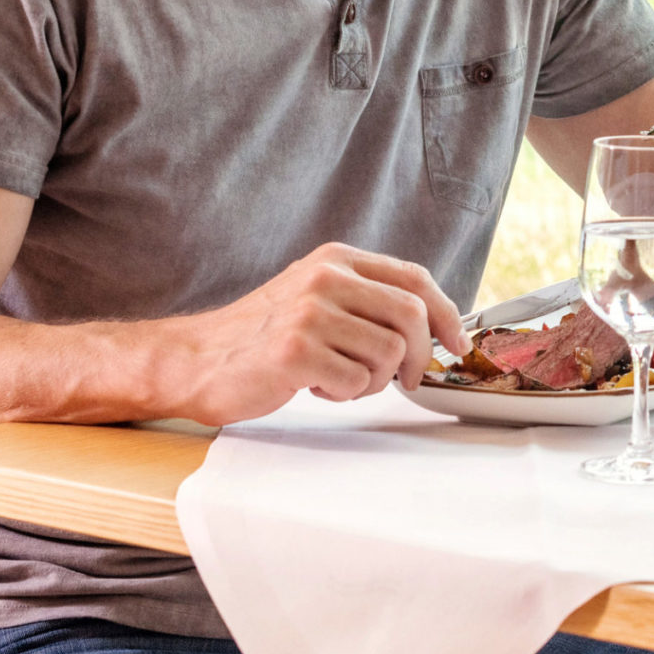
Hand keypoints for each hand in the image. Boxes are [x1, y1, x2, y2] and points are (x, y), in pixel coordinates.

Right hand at [159, 243, 467, 425]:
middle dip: (418, 355)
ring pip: (387, 353)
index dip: (446, 313)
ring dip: (372, 380)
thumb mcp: (317, 297)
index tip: (456, 342)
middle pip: (411, 315)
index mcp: (336, 260)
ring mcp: (310, 313)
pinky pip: (355, 381)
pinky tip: (315, 385)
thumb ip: (367, 299)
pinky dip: (344, 393)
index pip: (414, 279)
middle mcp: (325, 278)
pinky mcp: (296, 352)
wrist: (196, 359)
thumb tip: (434, 324)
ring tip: (338, 378)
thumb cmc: (263, 336)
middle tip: (403, 378)